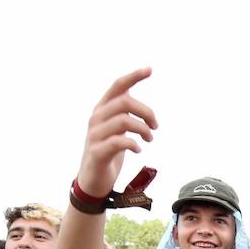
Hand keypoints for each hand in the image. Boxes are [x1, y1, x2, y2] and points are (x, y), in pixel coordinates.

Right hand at [76, 68, 157, 198]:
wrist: (93, 179)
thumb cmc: (109, 150)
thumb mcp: (117, 128)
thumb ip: (125, 115)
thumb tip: (144, 109)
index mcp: (102, 109)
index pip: (117, 86)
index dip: (133, 76)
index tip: (150, 70)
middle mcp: (96, 118)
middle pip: (125, 102)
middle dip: (146, 112)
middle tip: (155, 126)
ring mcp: (95, 135)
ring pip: (124, 121)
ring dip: (143, 129)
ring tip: (149, 139)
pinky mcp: (97, 152)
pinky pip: (119, 142)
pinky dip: (133, 144)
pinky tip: (138, 149)